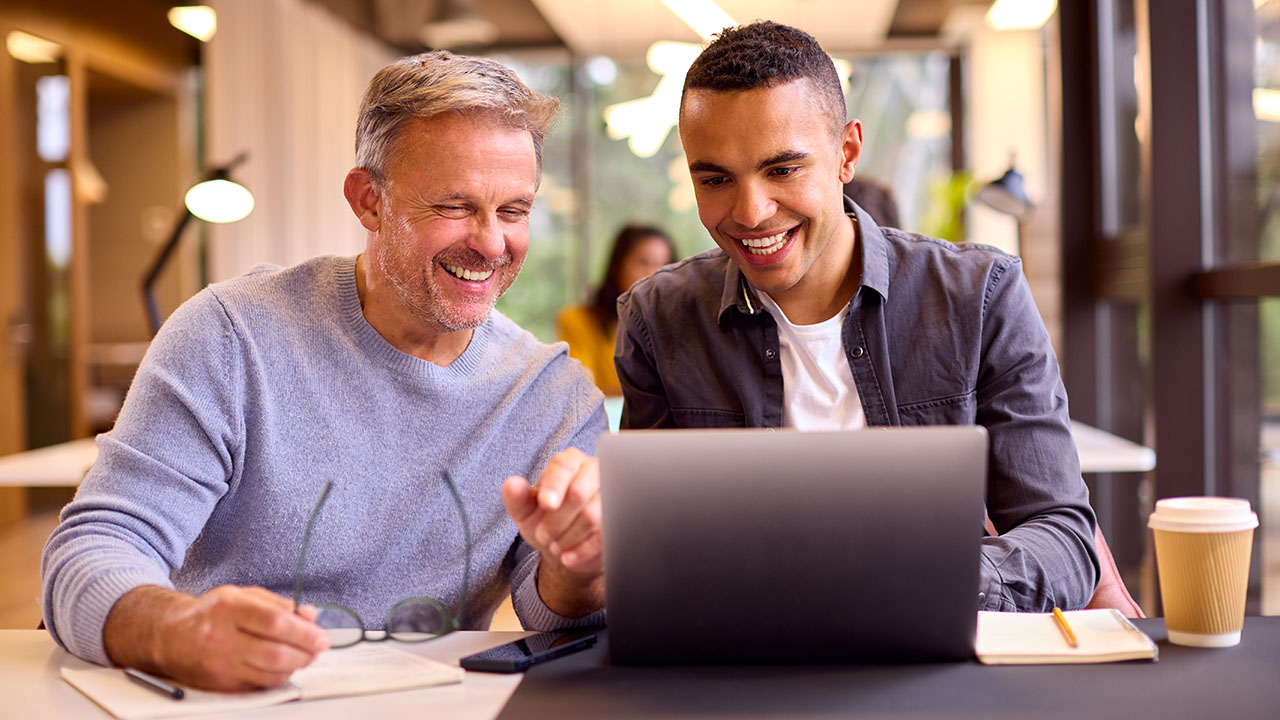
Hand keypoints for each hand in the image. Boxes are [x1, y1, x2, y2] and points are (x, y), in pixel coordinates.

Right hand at [103, 585, 329, 691]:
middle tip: (318, 648)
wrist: (169, 636)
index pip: (275, 622)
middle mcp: (221, 637)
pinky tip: (284, 665)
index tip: (321, 636)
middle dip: (306, 652)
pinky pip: (259, 685)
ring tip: (304, 655)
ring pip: (270, 672)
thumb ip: (277, 604)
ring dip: (296, 666)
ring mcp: (219, 664)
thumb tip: (309, 616)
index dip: (304, 632)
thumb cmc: (211, 613)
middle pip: (275, 652)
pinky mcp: (219, 684)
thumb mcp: (242, 596)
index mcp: (228, 608)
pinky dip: (278, 676)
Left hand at [502, 448, 604, 615]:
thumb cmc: (545, 518)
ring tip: (555, 545)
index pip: (564, 466)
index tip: (545, 504)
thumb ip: (516, 497)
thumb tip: (512, 484)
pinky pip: (604, 536)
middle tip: (543, 535)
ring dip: (568, 537)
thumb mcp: (526, 510)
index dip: (554, 485)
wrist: (567, 544)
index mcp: (570, 462)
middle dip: (556, 520)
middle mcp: (595, 472)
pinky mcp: (621, 520)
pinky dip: (582, 551)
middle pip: (579, 493)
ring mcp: (612, 496)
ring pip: (592, 517)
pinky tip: (568, 557)